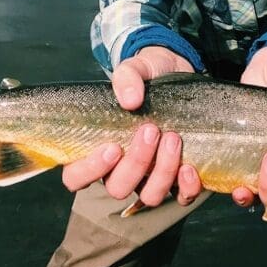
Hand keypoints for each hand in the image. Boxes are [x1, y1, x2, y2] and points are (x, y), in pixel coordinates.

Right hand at [61, 47, 202, 206]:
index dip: (89, 171)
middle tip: (150, 130)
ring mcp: (149, 176)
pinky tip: (190, 166)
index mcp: (97, 148)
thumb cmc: (146, 76)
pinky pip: (182, 197)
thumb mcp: (134, 68)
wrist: (178, 72)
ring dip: (162, 172)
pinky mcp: (178, 176)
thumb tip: (130, 100)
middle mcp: (120, 169)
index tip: (112, 147)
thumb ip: (126, 78)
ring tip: (173, 137)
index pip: (76, 177)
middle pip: (118, 188)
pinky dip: (186, 187)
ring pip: (149, 196)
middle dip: (136, 162)